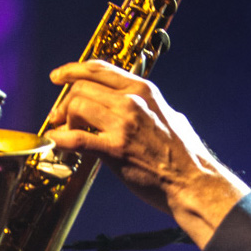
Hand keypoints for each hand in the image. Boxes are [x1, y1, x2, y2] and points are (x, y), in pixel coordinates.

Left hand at [45, 60, 249, 246]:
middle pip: (82, 87)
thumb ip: (149, 108)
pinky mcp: (116, 150)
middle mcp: (132, 101)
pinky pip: (77, 139)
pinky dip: (61, 139)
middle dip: (65, 101)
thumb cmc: (184, 156)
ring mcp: (124, 124)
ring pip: (77, 106)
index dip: (73, 70)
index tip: (58, 77)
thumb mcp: (169, 117)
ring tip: (65, 133)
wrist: (193, 181)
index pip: (99, 69)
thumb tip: (140, 107)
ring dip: (64, 120)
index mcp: (143, 90)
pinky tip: (57, 142)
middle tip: (58, 117)